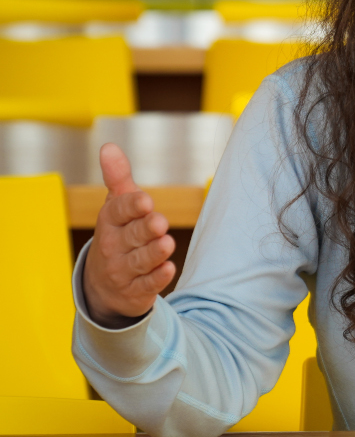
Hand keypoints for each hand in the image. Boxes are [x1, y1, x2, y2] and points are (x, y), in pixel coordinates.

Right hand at [83, 144, 175, 327]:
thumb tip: (109, 146)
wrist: (103, 285)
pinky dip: (157, 278)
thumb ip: (118, 178)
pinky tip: (168, 269)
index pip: (118, 212)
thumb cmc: (118, 235)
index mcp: (110, 223)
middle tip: (160, 222)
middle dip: (145, 229)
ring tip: (167, 243)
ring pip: (139, 261)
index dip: (131, 206)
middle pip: (132, 236)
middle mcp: (113, 247)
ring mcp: (123, 271)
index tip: (146, 200)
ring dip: (154, 253)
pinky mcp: (135, 291)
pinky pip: (146, 285)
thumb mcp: (116, 207)